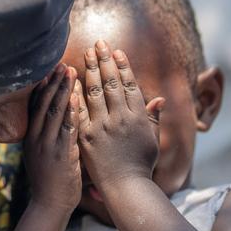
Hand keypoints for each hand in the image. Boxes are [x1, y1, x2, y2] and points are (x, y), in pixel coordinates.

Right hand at [24, 63, 81, 212]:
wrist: (50, 205)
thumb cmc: (51, 181)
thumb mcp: (42, 155)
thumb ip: (46, 137)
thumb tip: (53, 120)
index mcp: (31, 137)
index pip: (35, 106)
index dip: (43, 87)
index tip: (50, 69)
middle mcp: (36, 138)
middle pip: (43, 104)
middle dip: (53, 82)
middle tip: (61, 64)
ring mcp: (47, 146)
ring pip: (54, 112)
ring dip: (63, 90)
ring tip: (70, 72)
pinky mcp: (60, 154)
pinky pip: (66, 128)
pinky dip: (71, 111)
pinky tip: (77, 97)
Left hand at [76, 40, 164, 190]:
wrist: (126, 187)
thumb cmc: (140, 165)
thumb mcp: (152, 140)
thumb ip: (153, 118)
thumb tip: (159, 99)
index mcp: (138, 117)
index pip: (130, 85)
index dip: (122, 66)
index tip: (116, 51)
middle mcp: (121, 118)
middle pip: (112, 83)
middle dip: (105, 61)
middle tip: (98, 43)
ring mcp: (103, 126)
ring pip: (95, 92)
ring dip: (90, 70)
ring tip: (86, 54)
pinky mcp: (87, 136)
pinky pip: (80, 110)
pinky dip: (76, 93)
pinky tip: (71, 80)